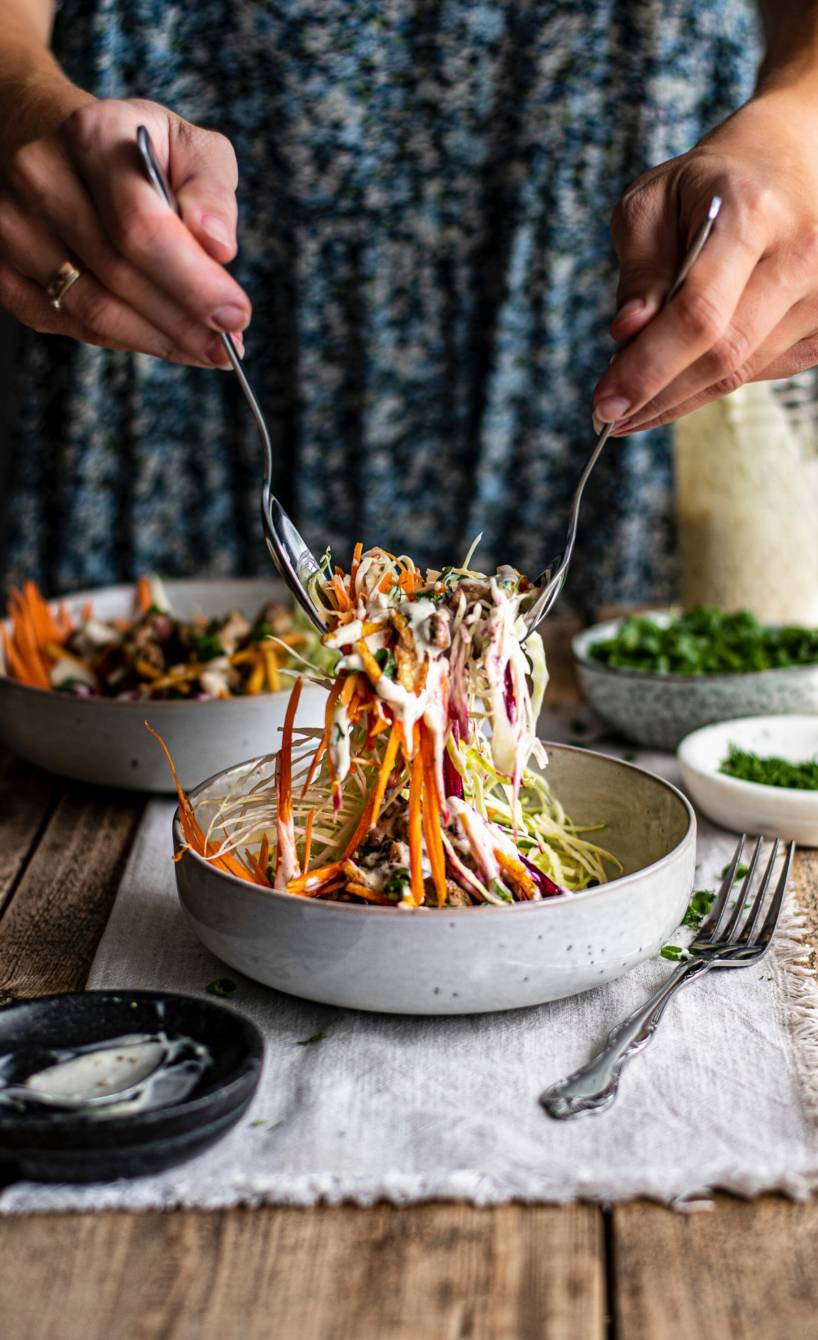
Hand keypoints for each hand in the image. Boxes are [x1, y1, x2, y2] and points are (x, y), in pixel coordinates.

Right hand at [0, 96, 249, 365]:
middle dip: (183, 320)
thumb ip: (211, 190)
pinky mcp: (2, 269)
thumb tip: (219, 246)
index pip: (142, 227)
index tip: (237, 314)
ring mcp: (11, 226)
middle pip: (118, 275)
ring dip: (158, 340)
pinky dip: (124, 340)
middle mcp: (39, 177)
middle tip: (227, 345)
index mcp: (91, 136)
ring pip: (92, 310)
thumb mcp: (186, 146)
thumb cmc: (134, 152)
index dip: (193, 281)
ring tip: (204, 348)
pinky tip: (161, 339)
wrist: (52, 143)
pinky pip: (70, 325)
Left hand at [593, 91, 817, 434]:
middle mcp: (802, 253)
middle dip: (658, 393)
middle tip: (610, 410)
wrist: (784, 163)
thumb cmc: (707, 184)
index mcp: (752, 213)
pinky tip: (681, 375)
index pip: (700, 313)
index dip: (649, 367)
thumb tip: (627, 334)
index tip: (605, 402)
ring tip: (636, 394)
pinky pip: (762, 372)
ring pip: (742, 372)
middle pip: (724, 354)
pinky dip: (714, 381)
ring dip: (681, 394)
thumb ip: (640, 270)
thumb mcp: (652, 203)